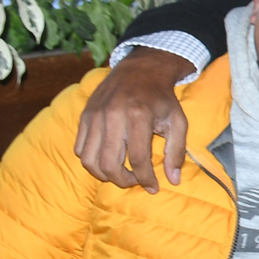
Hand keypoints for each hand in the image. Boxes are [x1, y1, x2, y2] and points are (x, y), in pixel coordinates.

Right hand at [75, 47, 194, 192]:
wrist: (140, 71)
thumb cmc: (161, 99)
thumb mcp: (178, 121)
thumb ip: (176, 151)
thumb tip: (173, 180)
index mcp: (138, 116)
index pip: (137, 159)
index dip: (145, 179)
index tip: (153, 187)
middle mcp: (112, 116)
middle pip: (109, 164)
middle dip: (123, 181)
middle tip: (135, 181)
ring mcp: (94, 116)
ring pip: (89, 160)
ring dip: (104, 175)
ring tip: (121, 174)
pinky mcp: (84, 116)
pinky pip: (80, 149)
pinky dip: (92, 161)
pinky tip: (108, 160)